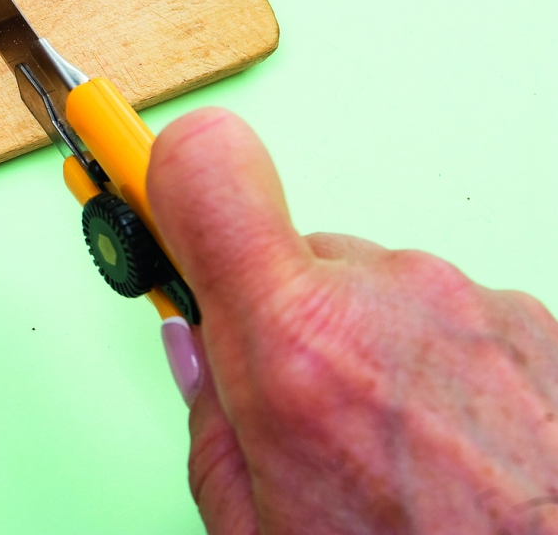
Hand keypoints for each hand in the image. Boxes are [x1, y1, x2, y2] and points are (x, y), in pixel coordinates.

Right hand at [149, 109, 557, 533]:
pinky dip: (446, 374)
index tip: (152, 187)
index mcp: (294, 351)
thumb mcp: (260, 531)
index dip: (169, 172)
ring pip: (380, 294)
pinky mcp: (538, 325)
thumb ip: (210, 428)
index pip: (206, 172)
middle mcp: (387, 300)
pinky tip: (460, 451)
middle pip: (297, 259)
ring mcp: (471, 305)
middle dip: (288, 323)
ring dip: (374, 354)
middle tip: (306, 413)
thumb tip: (196, 354)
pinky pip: (454, 322)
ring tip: (401, 454)